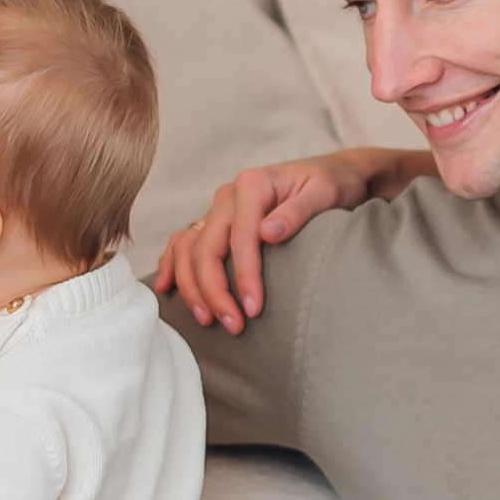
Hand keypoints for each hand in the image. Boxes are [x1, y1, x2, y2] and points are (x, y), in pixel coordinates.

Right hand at [153, 154, 366, 331]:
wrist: (332, 174)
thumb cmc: (331, 185)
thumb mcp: (324, 193)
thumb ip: (297, 212)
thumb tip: (267, 232)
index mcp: (252, 185)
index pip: (241, 238)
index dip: (244, 277)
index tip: (253, 309)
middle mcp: (228, 195)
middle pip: (207, 247)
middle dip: (215, 291)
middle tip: (233, 325)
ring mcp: (218, 208)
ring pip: (189, 248)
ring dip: (192, 286)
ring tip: (207, 319)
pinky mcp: (216, 220)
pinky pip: (183, 242)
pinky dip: (172, 264)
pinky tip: (167, 288)